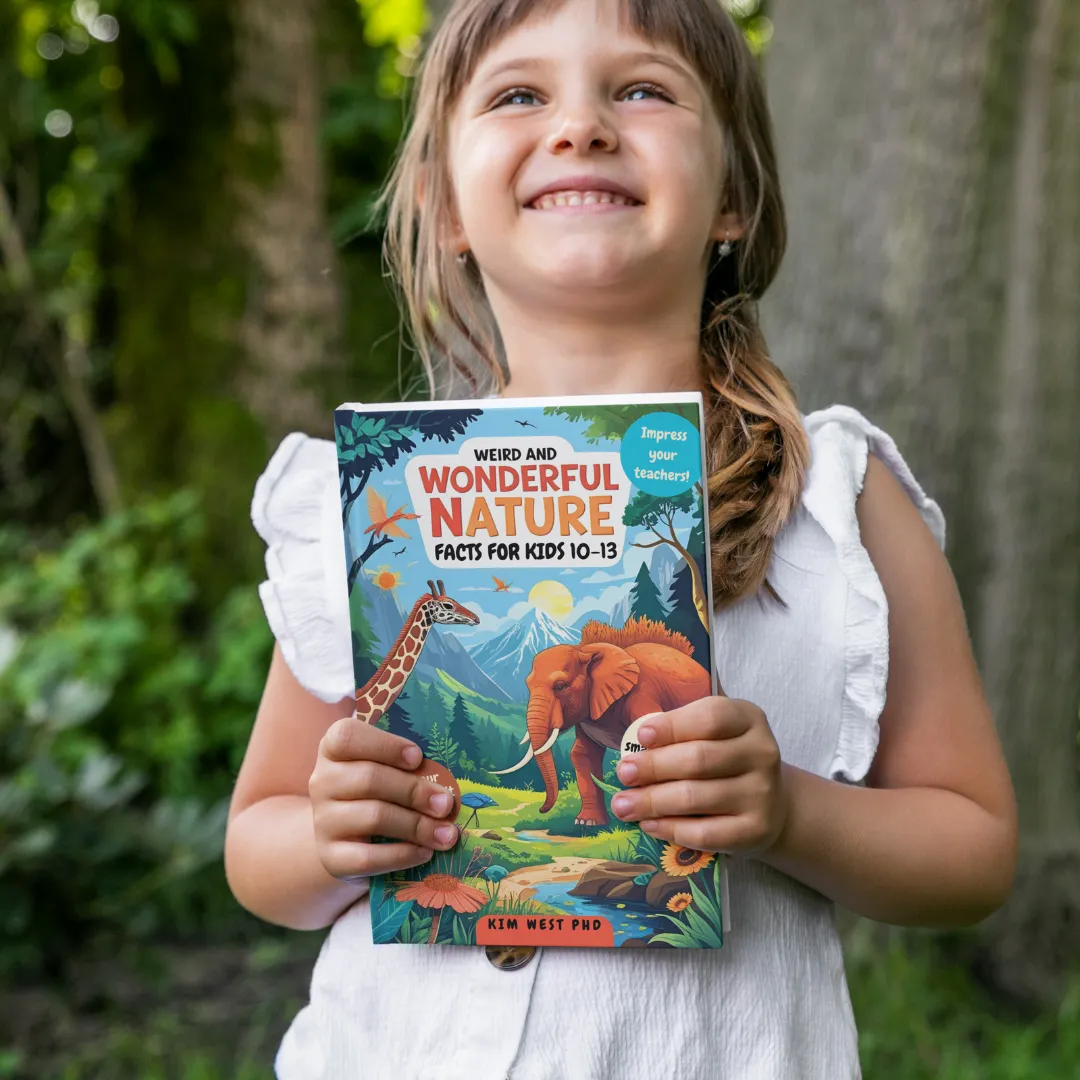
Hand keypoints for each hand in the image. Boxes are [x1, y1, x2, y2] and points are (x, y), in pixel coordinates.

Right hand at [309, 716, 458, 881]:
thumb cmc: (377, 791)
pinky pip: (368, 857)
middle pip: (369, 779)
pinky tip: (425, 853)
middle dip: (414, 791)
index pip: (347, 737)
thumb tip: (448, 779)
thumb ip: (408, 765)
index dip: (385, 745)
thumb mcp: (386, 769)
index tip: (418, 757)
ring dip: (417, 825)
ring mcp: (323, 821)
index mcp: (334, 749)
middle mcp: (322, 781)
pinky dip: (402, 855)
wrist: (346, 838)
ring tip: (446, 834)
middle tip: (446, 803)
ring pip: (373, 817)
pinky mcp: (330, 857)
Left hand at [610, 696, 787, 854]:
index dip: (672, 726)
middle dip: (653, 767)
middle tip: (624, 773)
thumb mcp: (714, 734)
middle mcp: (762, 753)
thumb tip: (634, 745)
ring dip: (652, 801)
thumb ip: (681, 731)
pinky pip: (704, 833)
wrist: (771, 804)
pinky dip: (670, 829)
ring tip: (623, 804)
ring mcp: (761, 794)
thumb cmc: (727, 760)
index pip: (710, 717)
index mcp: (748, 719)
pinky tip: (649, 824)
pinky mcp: (755, 830)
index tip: (642, 736)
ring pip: (695, 797)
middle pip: (698, 759)